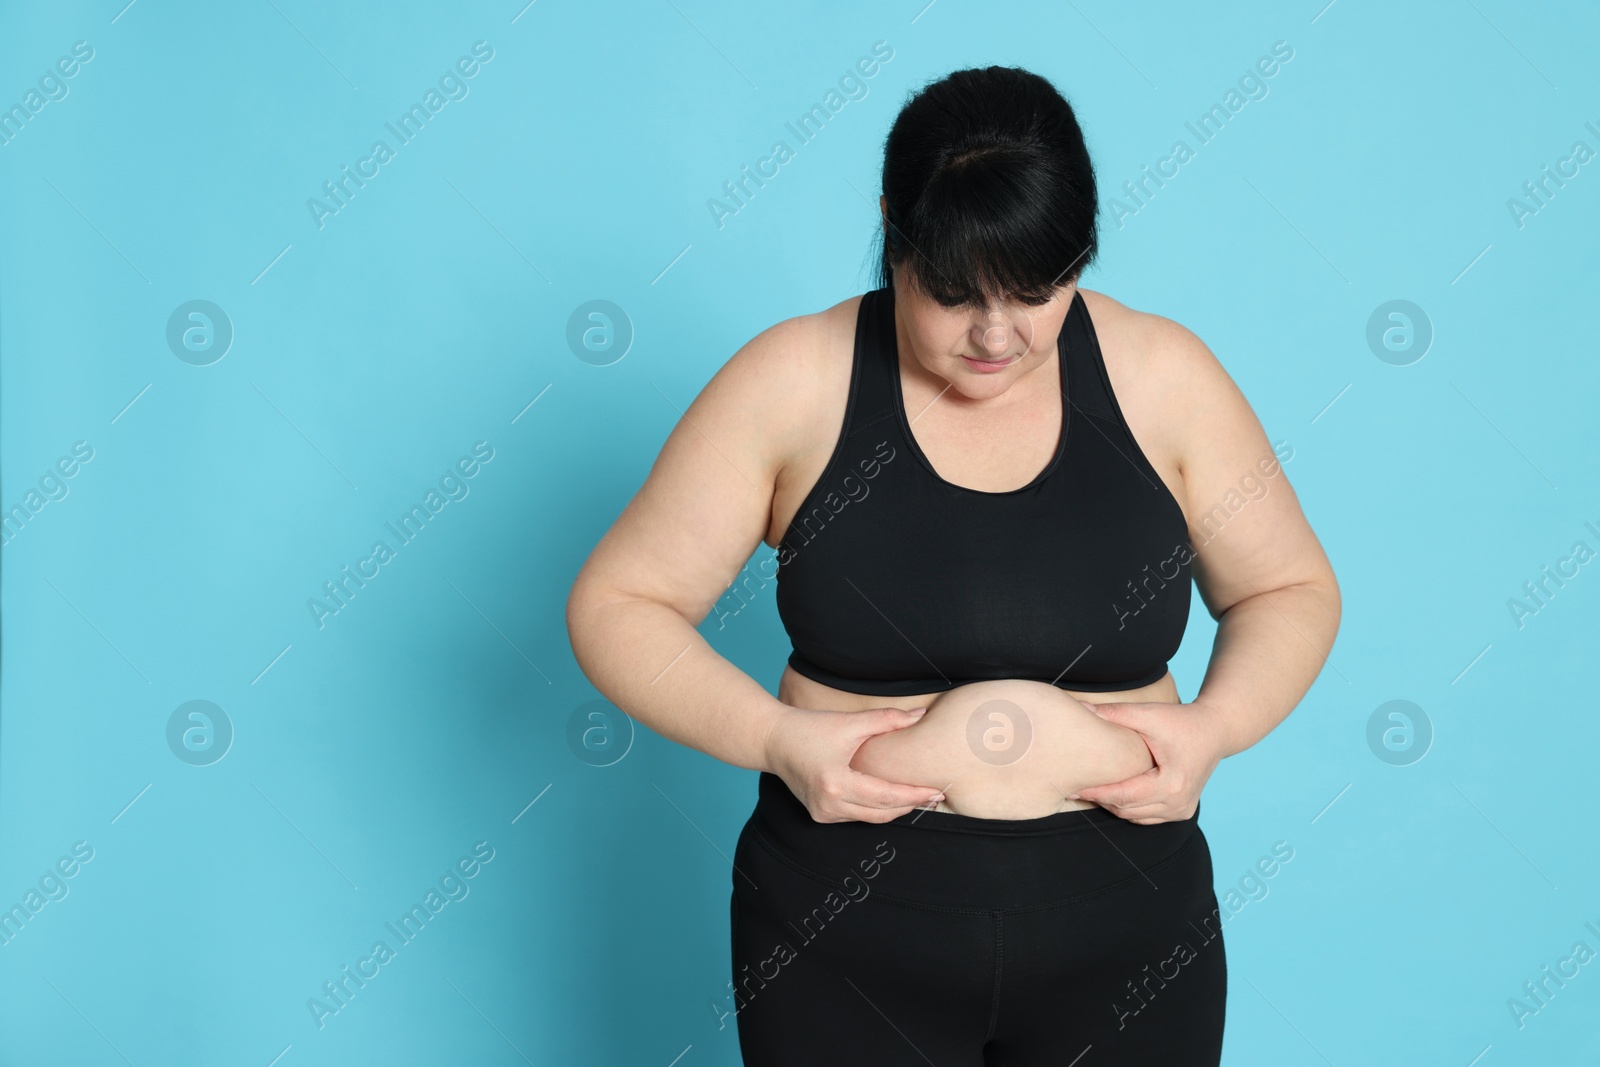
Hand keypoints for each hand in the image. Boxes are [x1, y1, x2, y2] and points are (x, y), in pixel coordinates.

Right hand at [763, 705, 946, 823]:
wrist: (773, 740)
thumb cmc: (809, 728)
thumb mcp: (849, 722)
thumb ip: (887, 720)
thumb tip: (920, 715)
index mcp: (836, 783)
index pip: (886, 797)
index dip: (914, 795)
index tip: (936, 791)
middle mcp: (829, 805)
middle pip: (881, 814)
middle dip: (909, 806)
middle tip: (934, 797)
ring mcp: (823, 813)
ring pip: (869, 818)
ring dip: (893, 809)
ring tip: (917, 797)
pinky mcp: (820, 814)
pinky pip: (855, 816)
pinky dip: (874, 809)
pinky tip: (889, 798)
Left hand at [1066, 699, 1229, 823]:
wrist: (1215, 731)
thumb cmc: (1182, 721)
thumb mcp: (1149, 714)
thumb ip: (1115, 713)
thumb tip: (1081, 708)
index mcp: (1172, 784)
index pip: (1124, 796)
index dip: (1096, 793)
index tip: (1073, 788)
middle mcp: (1178, 803)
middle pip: (1127, 810)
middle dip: (1101, 800)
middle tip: (1075, 789)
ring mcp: (1182, 810)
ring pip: (1135, 817)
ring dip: (1114, 805)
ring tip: (1091, 791)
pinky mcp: (1182, 811)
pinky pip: (1147, 817)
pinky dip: (1129, 808)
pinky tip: (1113, 793)